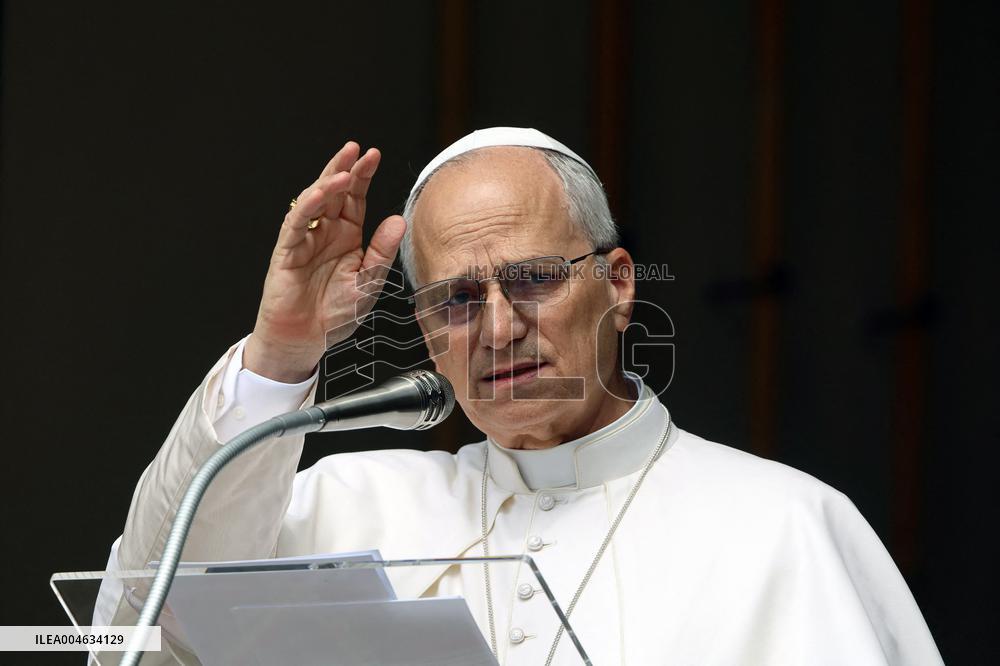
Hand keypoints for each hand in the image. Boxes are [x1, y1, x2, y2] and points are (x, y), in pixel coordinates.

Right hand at [244, 141, 405, 382]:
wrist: (305, 340)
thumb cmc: (334, 314)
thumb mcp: (369, 282)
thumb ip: (383, 251)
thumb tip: (399, 220)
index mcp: (347, 236)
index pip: (356, 199)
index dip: (363, 176)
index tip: (373, 155)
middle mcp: (326, 232)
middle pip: (334, 192)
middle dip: (345, 169)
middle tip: (357, 150)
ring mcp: (305, 239)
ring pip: (313, 202)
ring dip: (327, 183)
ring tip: (344, 169)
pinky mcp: (287, 252)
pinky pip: (296, 224)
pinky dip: (307, 207)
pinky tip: (319, 194)